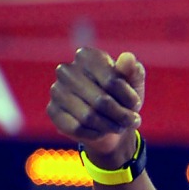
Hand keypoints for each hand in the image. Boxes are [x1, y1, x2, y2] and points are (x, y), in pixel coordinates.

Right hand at [46, 48, 144, 167]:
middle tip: (132, 121)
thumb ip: (133, 71)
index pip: (113, 82)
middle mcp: (67, 70)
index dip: (129, 98)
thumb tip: (128, 58)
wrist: (109, 119)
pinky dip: (95, 133)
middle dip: (122, 116)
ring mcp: (56, 90)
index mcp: (87, 56)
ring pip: (89, 117)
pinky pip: (76, 128)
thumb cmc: (122, 96)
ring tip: (119, 126)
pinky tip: (101, 130)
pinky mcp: (52, 110)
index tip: (136, 104)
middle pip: (101, 101)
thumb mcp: (134, 83)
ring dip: (110, 126)